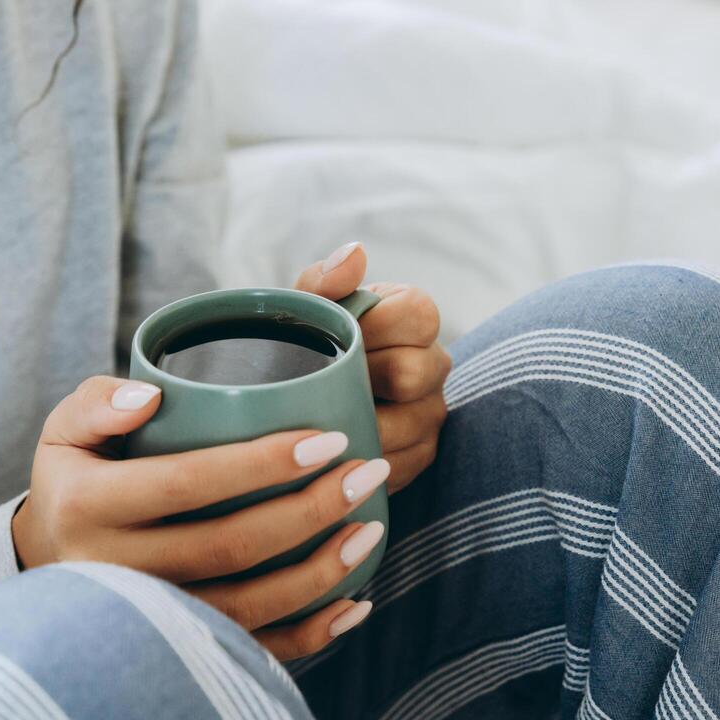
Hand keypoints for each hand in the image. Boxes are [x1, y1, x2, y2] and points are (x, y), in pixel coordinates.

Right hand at [12, 377, 387, 659]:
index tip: (329, 439)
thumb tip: (150, 397)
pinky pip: (249, 651)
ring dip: (320, 573)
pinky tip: (355, 602)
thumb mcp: (64, 431)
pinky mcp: (173, 653)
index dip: (263, 464)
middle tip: (367, 473)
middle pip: (229, 546)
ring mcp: (146, 622)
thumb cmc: (74, 479)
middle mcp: (114, 573)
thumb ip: (97, 403)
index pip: (189, 482)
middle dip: (310, 510)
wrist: (46, 562)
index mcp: (88, 507)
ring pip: (246, 606)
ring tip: (370, 528)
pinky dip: (310, 634)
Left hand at [294, 241, 450, 494]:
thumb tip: (355, 254)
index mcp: (413, 318)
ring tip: (322, 419)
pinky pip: (399, 464)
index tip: (338, 336)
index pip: (420, 314)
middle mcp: (432, 364)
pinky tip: (332, 452)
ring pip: (408, 424)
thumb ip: (324, 280)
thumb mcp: (304, 310)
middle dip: (363, 378)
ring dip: (358, 424)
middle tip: (323, 381)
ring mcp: (429, 413)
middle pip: (414, 372)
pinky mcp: (418, 456)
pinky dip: (360, 460)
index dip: (375, 326)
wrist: (287, 401)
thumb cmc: (301, 345)